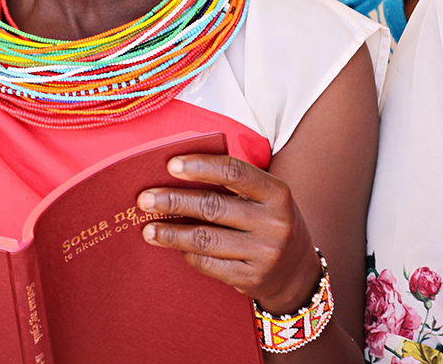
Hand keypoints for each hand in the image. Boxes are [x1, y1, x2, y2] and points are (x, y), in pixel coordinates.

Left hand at [137, 153, 323, 314]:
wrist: (298, 273)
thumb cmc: (267, 222)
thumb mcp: (263, 199)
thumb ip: (229, 185)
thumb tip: (174, 174)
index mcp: (277, 193)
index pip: (234, 172)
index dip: (200, 166)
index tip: (170, 165)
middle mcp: (274, 223)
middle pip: (212, 207)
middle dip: (173, 201)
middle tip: (144, 199)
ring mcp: (265, 253)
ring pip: (205, 239)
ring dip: (171, 233)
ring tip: (148, 229)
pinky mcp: (253, 279)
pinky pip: (209, 264)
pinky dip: (187, 254)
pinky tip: (175, 248)